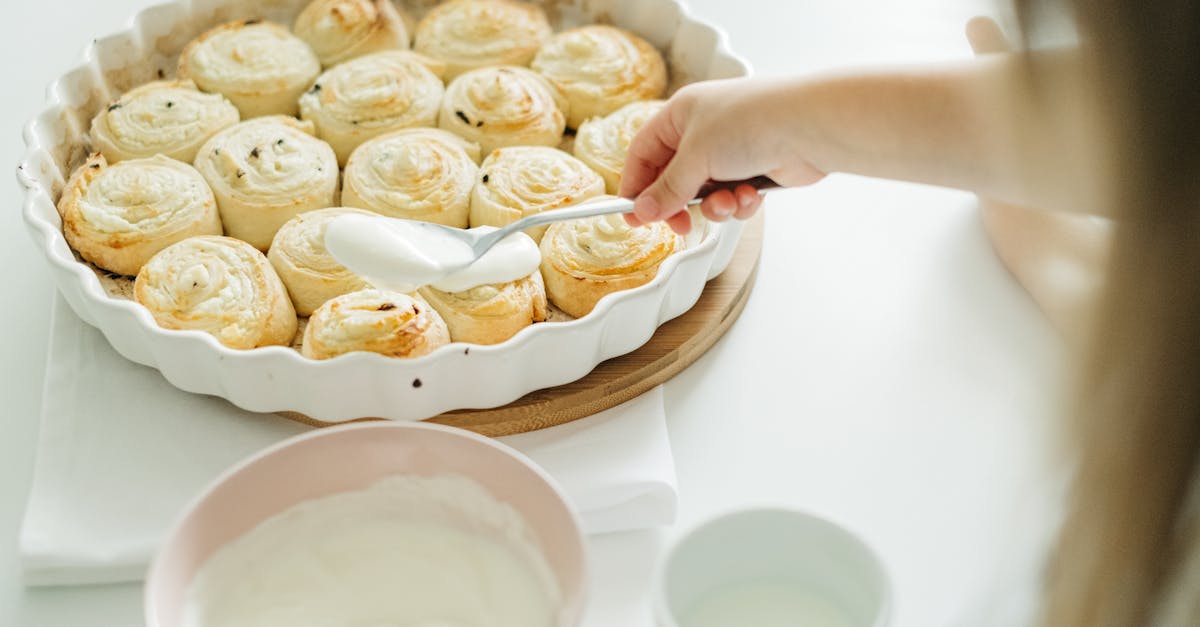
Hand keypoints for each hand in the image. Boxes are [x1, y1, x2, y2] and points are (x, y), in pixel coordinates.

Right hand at [619, 78, 826, 232]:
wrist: (808, 127)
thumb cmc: (750, 123)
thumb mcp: (696, 158)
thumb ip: (667, 189)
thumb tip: (642, 211)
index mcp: (681, 114)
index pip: (643, 153)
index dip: (635, 186)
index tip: (634, 217)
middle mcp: (703, 129)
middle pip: (673, 178)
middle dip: (679, 203)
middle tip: (679, 225)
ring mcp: (730, 150)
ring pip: (705, 193)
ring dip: (714, 205)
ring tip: (727, 202)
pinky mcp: (754, 169)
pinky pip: (732, 196)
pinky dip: (738, 202)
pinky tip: (750, 196)